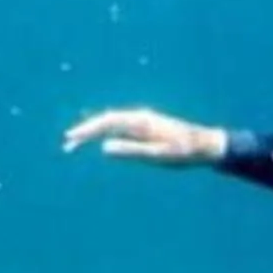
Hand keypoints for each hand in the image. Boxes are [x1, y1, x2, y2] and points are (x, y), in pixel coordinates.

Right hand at [63, 107, 225, 167]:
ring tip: (76, 144)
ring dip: (93, 131)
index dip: (87, 129)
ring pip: (111, 122)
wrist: (206, 145)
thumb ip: (130, 151)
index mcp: (141, 121)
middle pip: (105, 120)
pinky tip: (98, 138)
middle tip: (67, 145)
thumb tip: (103, 146)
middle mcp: (140, 117)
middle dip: (85, 131)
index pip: (107, 121)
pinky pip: (120, 125)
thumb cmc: (182, 153)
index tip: (71, 139)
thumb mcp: (157, 156)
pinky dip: (104, 131)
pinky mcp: (146, 126)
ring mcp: (143, 120)